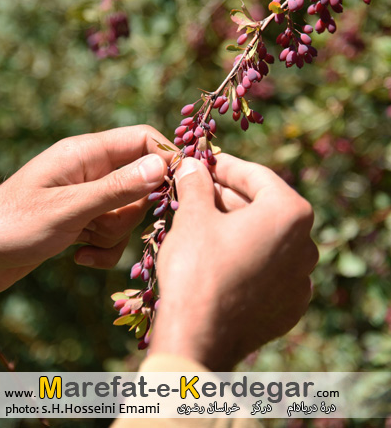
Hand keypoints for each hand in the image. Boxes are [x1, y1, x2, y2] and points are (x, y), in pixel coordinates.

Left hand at [0, 126, 171, 291]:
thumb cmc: (13, 225)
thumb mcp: (69, 207)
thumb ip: (118, 187)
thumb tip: (163, 166)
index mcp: (86, 152)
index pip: (142, 139)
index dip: (165, 158)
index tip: (179, 188)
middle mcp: (91, 170)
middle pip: (141, 181)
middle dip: (130, 211)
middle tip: (105, 225)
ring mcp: (88, 196)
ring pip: (129, 211)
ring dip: (115, 235)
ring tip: (84, 245)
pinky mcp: (84, 220)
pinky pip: (114, 232)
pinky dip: (104, 249)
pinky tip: (80, 257)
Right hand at [150, 154, 317, 370]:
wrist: (199, 338)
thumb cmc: (197, 268)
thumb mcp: (193, 216)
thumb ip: (197, 183)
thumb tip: (192, 164)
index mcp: (291, 213)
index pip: (257, 176)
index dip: (226, 166)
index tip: (205, 162)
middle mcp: (307, 244)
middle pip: (265, 207)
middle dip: (231, 196)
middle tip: (200, 190)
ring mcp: (302, 279)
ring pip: (268, 239)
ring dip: (239, 226)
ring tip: (205, 220)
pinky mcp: (291, 305)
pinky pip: (271, 269)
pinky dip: (249, 257)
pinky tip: (220, 255)